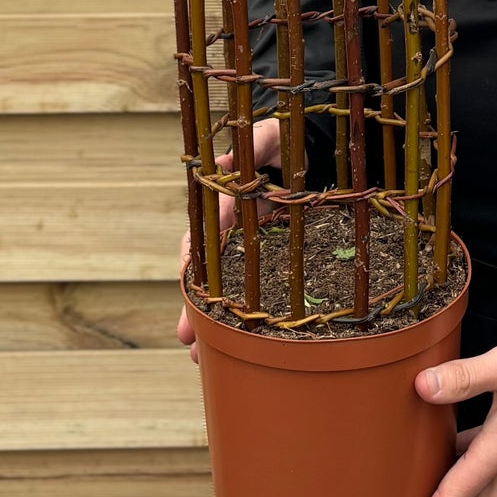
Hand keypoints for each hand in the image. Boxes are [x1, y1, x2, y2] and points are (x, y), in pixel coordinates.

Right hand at [177, 117, 282, 358]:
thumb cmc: (284, 140)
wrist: (310, 148)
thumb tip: (224, 159)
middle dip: (193, 308)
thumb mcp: (268, 138)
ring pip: (222, 292)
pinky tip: (234, 349)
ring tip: (198, 357)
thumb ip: (251, 148)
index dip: (192, 259)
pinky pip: (251, 295)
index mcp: (224, 205)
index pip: (200, 236)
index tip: (187, 278)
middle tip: (186, 338)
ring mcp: (247, 249)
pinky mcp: (268, 262)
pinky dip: (241, 322)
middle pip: (204, 275)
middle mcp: (229, 232)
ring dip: (210, 324)